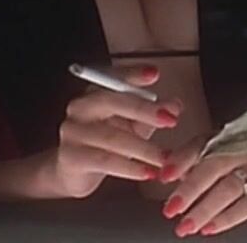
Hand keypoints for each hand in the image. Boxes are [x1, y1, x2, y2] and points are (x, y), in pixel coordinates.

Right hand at [49, 64, 182, 197]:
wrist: (77, 171)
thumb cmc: (110, 141)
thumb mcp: (136, 123)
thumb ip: (155, 112)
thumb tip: (174, 106)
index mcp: (97, 91)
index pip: (114, 77)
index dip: (133, 74)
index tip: (154, 74)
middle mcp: (81, 107)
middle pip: (112, 102)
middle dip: (145, 110)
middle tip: (171, 120)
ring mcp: (73, 132)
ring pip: (112, 137)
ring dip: (144, 149)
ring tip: (165, 158)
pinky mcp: (71, 157)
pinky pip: (105, 161)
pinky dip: (130, 167)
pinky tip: (148, 172)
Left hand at [160, 139, 246, 237]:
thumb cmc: (239, 174)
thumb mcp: (213, 167)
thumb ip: (189, 167)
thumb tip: (160, 174)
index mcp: (225, 139)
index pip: (200, 144)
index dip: (181, 160)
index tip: (163, 176)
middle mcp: (244, 149)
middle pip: (214, 166)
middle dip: (189, 189)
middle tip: (170, 209)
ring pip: (229, 187)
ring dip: (204, 209)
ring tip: (185, 226)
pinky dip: (226, 218)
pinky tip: (209, 228)